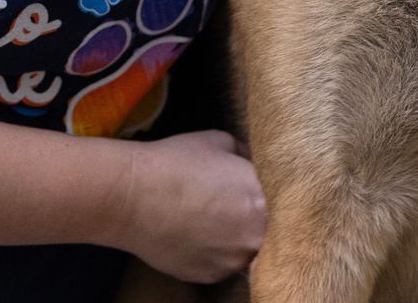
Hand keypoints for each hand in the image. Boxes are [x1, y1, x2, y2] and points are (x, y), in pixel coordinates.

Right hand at [111, 129, 265, 283]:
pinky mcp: (212, 276)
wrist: (131, 196)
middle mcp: (256, 237)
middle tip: (233, 205)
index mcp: (263, 200)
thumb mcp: (220, 142)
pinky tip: (194, 233)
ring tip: (210, 219)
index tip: (257, 190)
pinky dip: (214, 252)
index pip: (285, 203)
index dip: (272, 196)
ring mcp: (233, 261)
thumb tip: (254, 164)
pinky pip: (222, 264)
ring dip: (236, 238)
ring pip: (247, 251)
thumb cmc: (175, 162)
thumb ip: (247, 157)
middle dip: (255, 219)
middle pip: (271, 231)